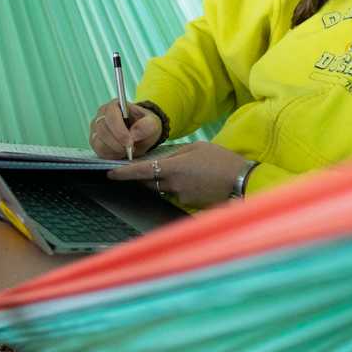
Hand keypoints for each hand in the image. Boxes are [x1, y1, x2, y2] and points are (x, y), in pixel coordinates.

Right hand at [89, 100, 161, 159]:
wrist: (142, 136)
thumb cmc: (146, 125)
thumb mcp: (152, 123)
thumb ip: (146, 126)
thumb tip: (134, 134)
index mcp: (114, 105)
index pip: (110, 115)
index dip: (119, 130)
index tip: (130, 141)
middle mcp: (101, 116)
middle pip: (102, 129)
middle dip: (117, 142)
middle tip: (130, 149)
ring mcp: (96, 129)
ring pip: (98, 142)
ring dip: (114, 149)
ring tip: (127, 150)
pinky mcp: (95, 142)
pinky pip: (98, 151)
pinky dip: (111, 155)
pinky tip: (121, 153)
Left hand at [106, 141, 251, 207]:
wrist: (241, 181)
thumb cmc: (221, 160)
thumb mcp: (197, 147)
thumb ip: (176, 153)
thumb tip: (161, 159)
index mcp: (174, 167)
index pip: (141, 171)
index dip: (123, 173)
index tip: (110, 173)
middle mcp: (174, 184)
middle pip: (149, 181)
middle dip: (146, 175)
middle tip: (151, 166)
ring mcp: (181, 196)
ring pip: (163, 188)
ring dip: (166, 181)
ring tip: (188, 171)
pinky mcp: (189, 204)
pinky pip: (177, 195)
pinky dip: (181, 187)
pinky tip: (196, 180)